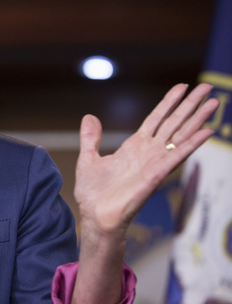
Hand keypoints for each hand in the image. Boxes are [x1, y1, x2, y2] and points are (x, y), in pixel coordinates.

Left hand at [69, 83, 217, 303]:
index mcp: (134, 147)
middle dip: (190, 105)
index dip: (169, 103)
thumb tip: (90, 116)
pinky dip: (191, 144)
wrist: (95, 216)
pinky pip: (177, 157)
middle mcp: (149, 153)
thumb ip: (90, 138)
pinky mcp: (155, 176)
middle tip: (208, 87)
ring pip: (180, 136)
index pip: (156, 119)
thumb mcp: (89, 158)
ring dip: (198, 119)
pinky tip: (206, 132)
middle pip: (174, 123)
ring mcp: (155, 163)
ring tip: (214, 102)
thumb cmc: (94, 194)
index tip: (183, 87)